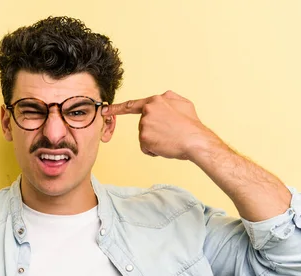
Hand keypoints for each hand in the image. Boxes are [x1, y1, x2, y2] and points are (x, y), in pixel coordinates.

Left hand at [102, 90, 222, 159]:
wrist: (195, 140)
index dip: (117, 108)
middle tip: (170, 133)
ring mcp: (144, 125)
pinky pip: (146, 148)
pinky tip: (165, 146)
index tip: (105, 110)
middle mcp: (147, 111)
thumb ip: (168, 99)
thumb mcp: (183, 103)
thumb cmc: (191, 124)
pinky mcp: (144, 139)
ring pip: (145, 137)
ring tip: (170, 139)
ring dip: (155, 141)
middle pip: (143, 125)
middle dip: (154, 131)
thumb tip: (161, 98)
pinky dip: (154, 150)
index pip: (132, 105)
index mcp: (155, 101)